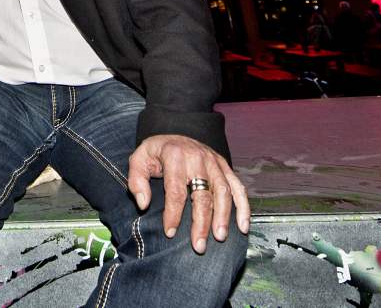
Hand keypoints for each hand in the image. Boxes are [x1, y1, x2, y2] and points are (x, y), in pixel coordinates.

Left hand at [127, 134, 249, 253]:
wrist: (175, 134)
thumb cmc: (156, 153)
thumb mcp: (139, 159)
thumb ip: (137, 180)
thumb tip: (143, 204)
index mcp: (175, 155)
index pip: (176, 190)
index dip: (173, 213)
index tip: (170, 233)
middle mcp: (198, 158)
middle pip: (202, 194)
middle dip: (201, 223)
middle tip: (199, 246)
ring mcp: (214, 161)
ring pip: (223, 192)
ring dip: (223, 217)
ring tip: (219, 237)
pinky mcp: (225, 166)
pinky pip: (238, 187)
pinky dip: (244, 207)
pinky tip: (243, 225)